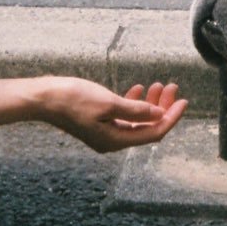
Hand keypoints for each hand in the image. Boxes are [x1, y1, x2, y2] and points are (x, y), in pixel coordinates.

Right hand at [40, 78, 187, 152]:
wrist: (44, 97)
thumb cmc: (73, 99)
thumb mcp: (108, 103)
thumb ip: (135, 110)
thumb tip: (158, 114)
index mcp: (115, 140)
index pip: (153, 132)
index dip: (171, 118)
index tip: (183, 101)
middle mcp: (112, 141)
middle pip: (146, 127)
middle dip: (162, 107)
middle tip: (173, 87)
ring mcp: (104, 132)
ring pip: (136, 120)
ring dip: (149, 103)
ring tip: (159, 84)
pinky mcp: (98, 122)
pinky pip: (124, 116)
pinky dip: (134, 103)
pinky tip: (138, 89)